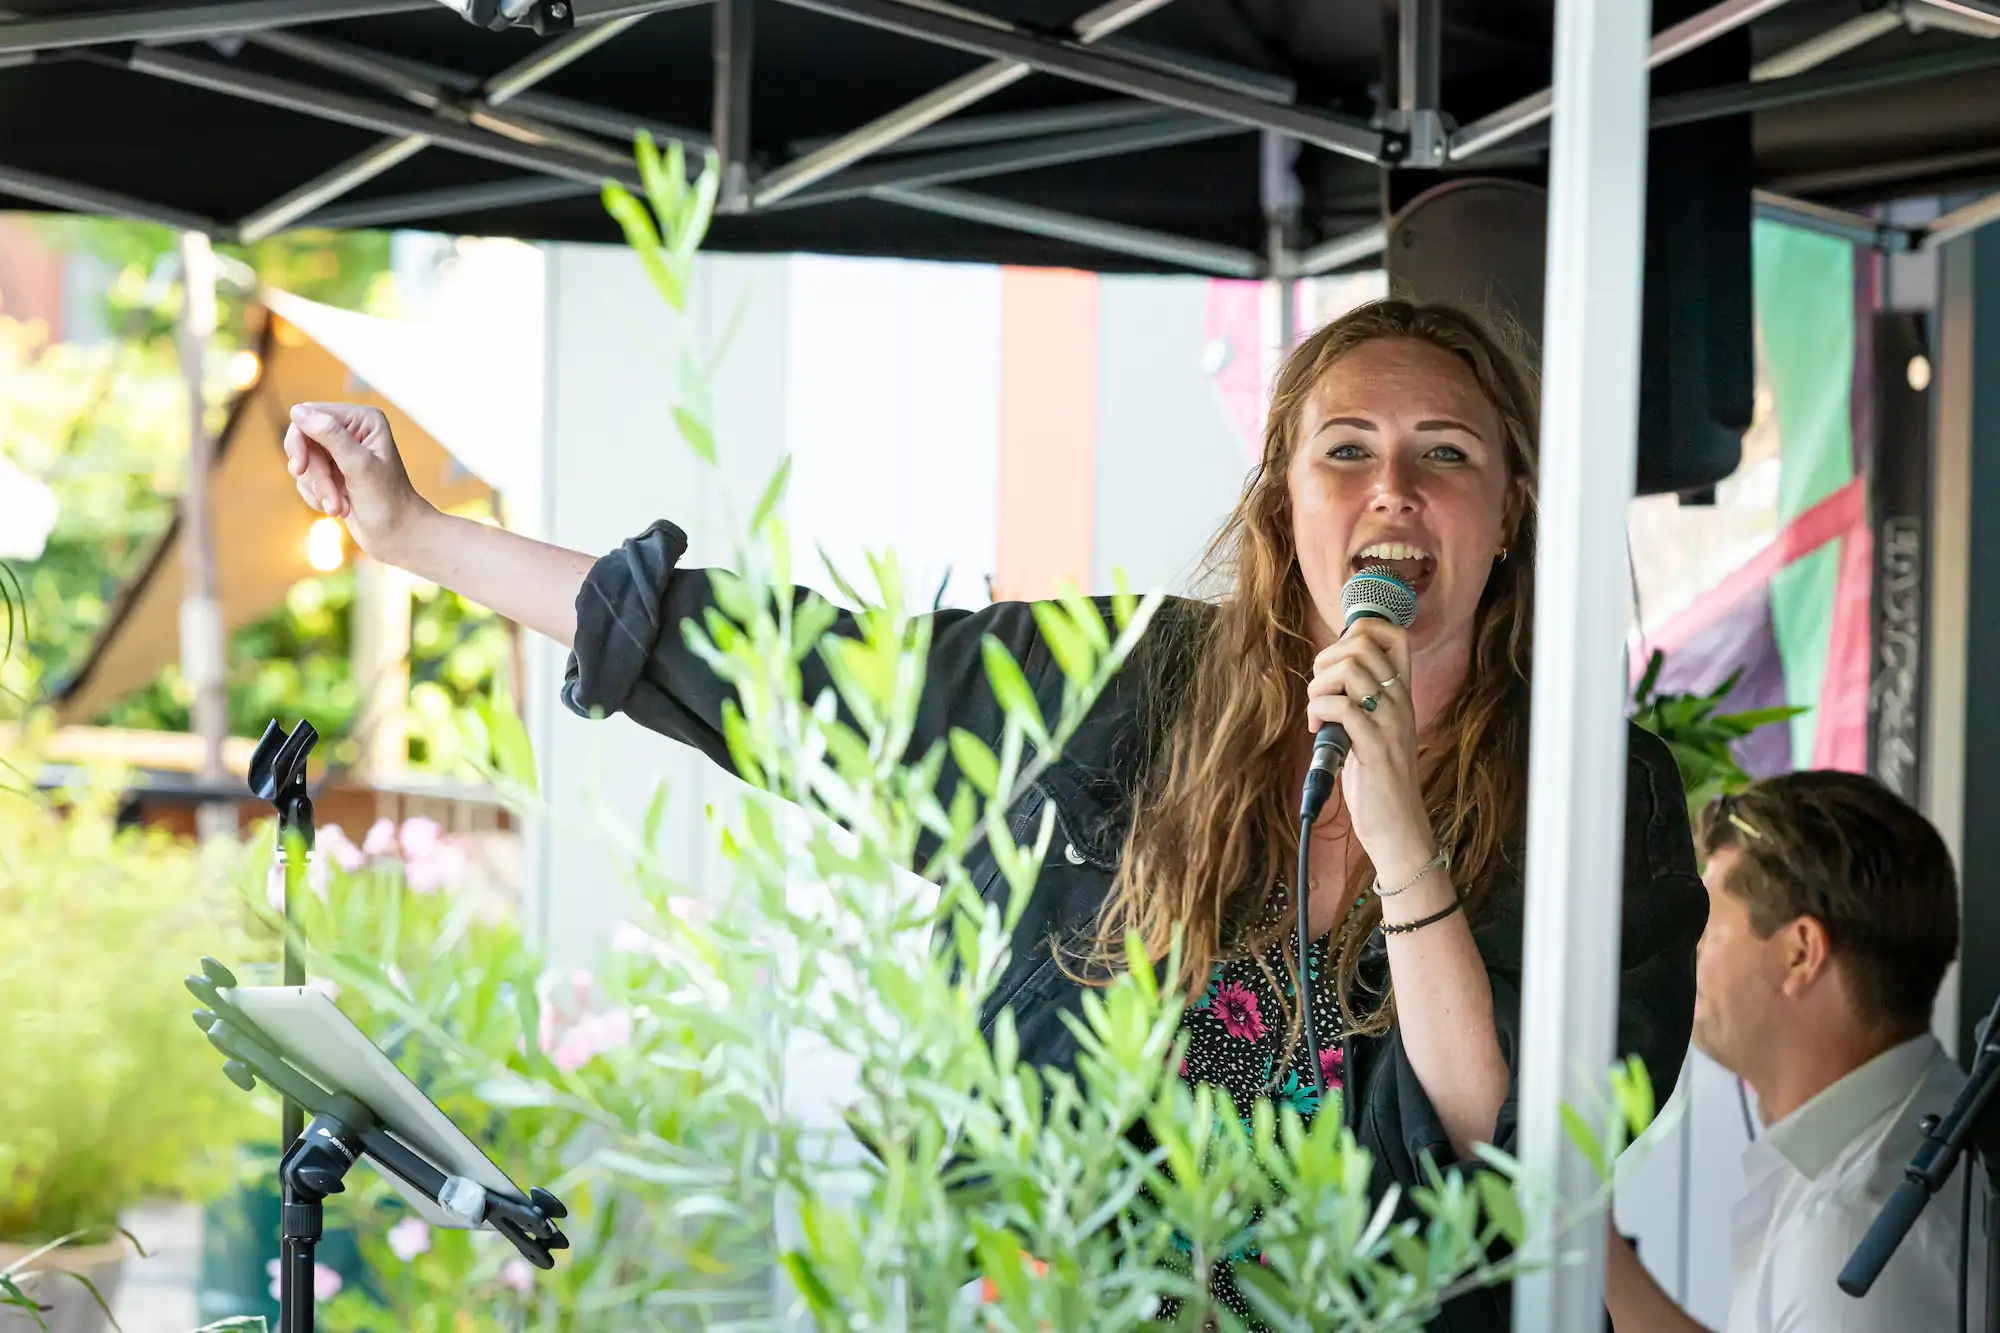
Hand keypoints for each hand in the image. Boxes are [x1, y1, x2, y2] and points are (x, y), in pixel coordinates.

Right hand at [284, 403, 434, 563]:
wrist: (399, 537)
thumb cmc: (388, 503)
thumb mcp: (359, 467)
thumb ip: (331, 436)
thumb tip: (297, 411)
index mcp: (364, 420)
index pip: (310, 414)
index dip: (300, 441)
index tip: (301, 468)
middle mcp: (352, 431)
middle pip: (302, 439)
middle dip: (313, 472)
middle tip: (330, 496)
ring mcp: (342, 453)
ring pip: (303, 462)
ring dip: (317, 488)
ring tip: (339, 507)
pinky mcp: (334, 473)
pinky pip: (306, 478)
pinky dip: (317, 496)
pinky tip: (338, 508)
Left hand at [1304, 620, 1432, 882]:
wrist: (1398, 826)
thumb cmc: (1378, 780)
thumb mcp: (1373, 729)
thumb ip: (1359, 700)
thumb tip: (1325, 676)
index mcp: (1400, 694)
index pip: (1394, 633)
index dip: (1358, 630)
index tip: (1335, 661)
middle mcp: (1399, 701)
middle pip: (1363, 643)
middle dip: (1326, 659)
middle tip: (1319, 690)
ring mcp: (1390, 722)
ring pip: (1350, 668)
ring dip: (1319, 685)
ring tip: (1317, 712)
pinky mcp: (1375, 746)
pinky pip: (1342, 707)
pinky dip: (1319, 711)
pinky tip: (1318, 730)